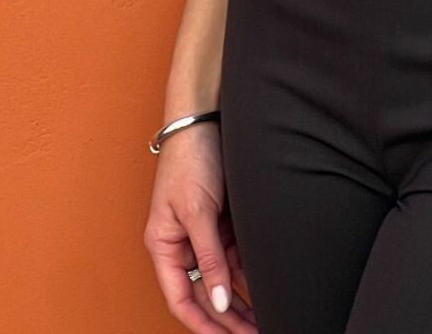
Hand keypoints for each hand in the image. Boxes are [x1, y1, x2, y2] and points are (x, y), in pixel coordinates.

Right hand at [143, 121, 256, 331]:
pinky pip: (236, 257)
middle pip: (205, 294)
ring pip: (224, 279)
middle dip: (228, 318)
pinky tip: (267, 289)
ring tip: (267, 320)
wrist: (206, 117)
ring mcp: (204, 234)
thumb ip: (209, 258)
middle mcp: (183, 246)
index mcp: (164, 247)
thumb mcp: (197, 211)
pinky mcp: (223, 222)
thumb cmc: (190, 159)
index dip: (204, 324)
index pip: (181, 299)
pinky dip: (249, 275)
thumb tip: (220, 302)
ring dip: (243, 301)